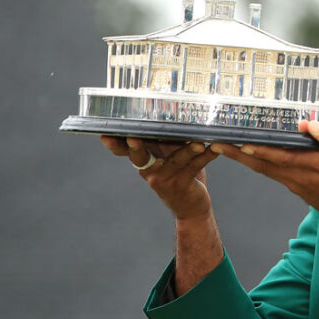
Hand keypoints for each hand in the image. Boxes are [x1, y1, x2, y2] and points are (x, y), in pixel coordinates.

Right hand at [100, 136, 218, 220]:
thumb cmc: (181, 174)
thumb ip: (167, 141)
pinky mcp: (181, 185)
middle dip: (135, 147)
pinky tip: (214, 149)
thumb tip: (172, 112)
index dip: (115, 144)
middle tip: (132, 138)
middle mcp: (150, 171)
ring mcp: (164, 179)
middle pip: (139, 157)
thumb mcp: (170, 156)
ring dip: (188, 151)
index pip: (125, 151)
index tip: (105, 135)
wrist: (192, 206)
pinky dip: (205, 157)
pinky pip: (194, 167)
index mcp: (144, 161)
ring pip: (175, 161)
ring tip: (198, 143)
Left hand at [210, 121, 318, 227]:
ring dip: (242, 159)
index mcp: (310, 165)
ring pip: (263, 169)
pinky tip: (249, 155)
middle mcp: (296, 176)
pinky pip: (271, 173)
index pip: (276, 155)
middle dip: (236, 153)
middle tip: (214, 143)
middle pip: (260, 163)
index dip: (255, 149)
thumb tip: (307, 124)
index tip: (235, 141)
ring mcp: (293, 184)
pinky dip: (256, 163)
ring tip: (224, 147)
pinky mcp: (295, 187)